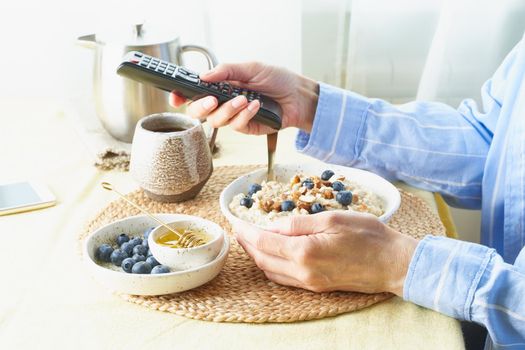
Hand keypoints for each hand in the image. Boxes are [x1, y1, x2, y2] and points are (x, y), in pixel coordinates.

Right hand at [169, 62, 318, 134]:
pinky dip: (245, 114)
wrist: (298, 96)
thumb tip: (203, 76)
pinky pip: (237, 125)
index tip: (175, 96)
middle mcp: (223, 103)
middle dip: (201, 107)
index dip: (181, 96)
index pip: (194, 92)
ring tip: (245, 98)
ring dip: (229, 109)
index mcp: (220, 86)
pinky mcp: (246, 128)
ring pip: (216, 121)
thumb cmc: (277, 79)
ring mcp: (234, 117)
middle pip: (198, 112)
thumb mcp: (251, 68)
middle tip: (212, 100)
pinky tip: (256, 105)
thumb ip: (227, 71)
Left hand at [234, 211, 417, 295]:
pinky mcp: (318, 287)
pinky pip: (286, 279)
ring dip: (258, 257)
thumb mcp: (332, 219)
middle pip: (263, 259)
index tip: (236, 222)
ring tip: (251, 242)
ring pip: (272, 272)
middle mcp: (304, 272)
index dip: (247, 232)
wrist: (393, 263)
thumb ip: (298, 223)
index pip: (264, 242)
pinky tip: (273, 256)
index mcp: (305, 251)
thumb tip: (273, 226)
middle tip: (239, 231)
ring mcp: (311, 283)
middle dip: (248, 245)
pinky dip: (272, 267)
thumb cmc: (368, 236)